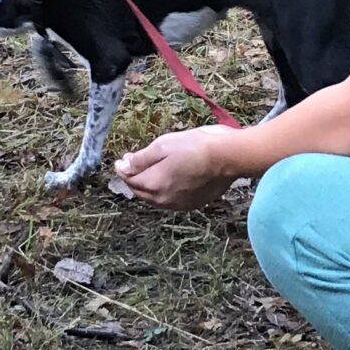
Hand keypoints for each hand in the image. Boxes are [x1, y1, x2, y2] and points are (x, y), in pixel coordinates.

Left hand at [116, 126, 243, 208]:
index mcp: (153, 184)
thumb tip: (123, 167)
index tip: (123, 159)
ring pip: (155, 197)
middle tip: (132, 164)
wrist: (227, 157)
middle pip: (140, 191)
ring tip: (150, 172)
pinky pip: (171, 199)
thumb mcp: (162, 145)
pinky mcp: (192, 204)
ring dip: (148, 186)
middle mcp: (163, 199)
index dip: (123, 168)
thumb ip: (140, 159)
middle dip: (134, 178)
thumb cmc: (194, 147)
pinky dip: (164, 191)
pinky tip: (169, 180)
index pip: (129, 179)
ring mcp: (179, 204)